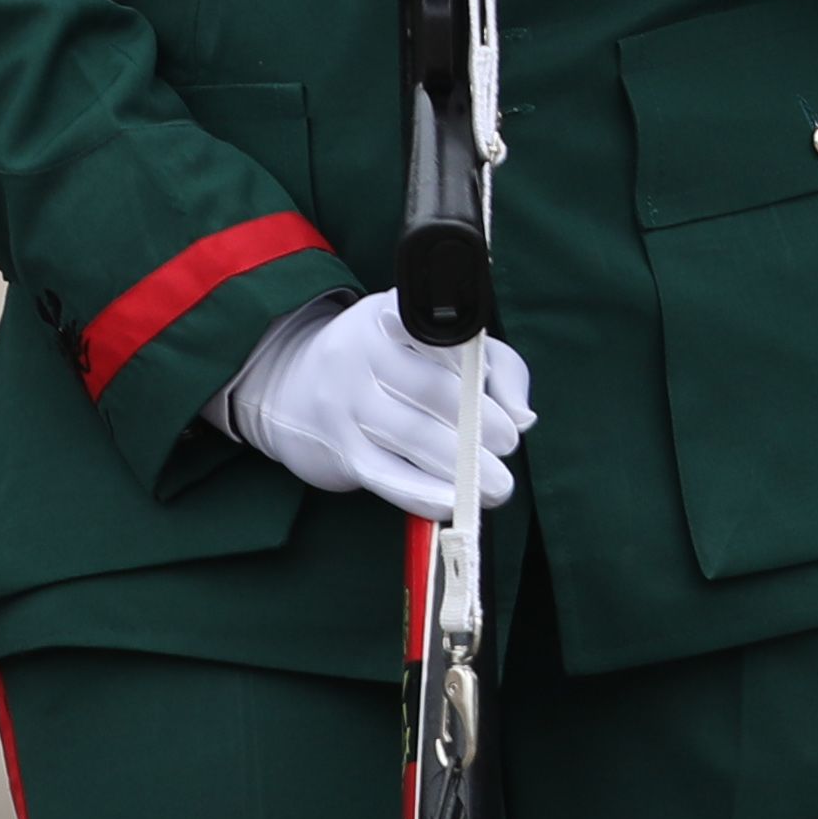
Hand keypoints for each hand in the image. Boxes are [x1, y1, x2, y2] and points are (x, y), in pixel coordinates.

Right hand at [215, 288, 536, 516]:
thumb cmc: (392, 360)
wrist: (293, 384)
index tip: (502, 387)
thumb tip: (524, 416)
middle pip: (432, 389)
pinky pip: (385, 474)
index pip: (440, 332)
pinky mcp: (337, 446)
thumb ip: (496, 367)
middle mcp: (361, 352)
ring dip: (460, 465)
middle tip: (510, 445)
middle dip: (479, 423)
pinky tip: (454, 503)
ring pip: (411, 435)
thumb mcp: (441, 344)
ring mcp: (343, 400)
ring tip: (498, 486)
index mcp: (392, 314)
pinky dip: (423, 492)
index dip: (476, 362)